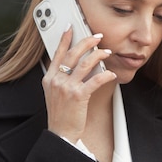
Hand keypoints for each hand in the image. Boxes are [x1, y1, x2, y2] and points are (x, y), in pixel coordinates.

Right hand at [42, 27, 115, 142]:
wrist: (60, 133)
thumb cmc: (60, 115)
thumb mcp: (53, 94)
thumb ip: (59, 79)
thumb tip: (73, 66)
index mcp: (49, 78)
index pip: (57, 53)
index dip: (65, 39)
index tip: (71, 28)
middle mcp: (57, 80)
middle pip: (73, 54)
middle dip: (87, 42)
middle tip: (97, 36)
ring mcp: (67, 87)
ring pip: (86, 63)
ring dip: (99, 55)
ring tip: (107, 52)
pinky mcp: (79, 96)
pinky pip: (95, 80)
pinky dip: (105, 75)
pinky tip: (111, 74)